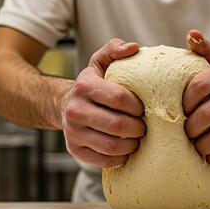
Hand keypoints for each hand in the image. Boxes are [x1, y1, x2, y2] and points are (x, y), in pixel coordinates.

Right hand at [62, 39, 145, 167]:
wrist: (65, 105)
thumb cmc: (93, 83)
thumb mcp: (101, 62)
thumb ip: (115, 49)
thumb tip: (134, 47)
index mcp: (84, 86)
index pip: (119, 98)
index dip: (137, 105)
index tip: (142, 108)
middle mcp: (75, 109)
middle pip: (116, 125)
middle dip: (138, 128)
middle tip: (144, 126)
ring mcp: (73, 132)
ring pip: (111, 146)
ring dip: (131, 145)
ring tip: (137, 139)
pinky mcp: (74, 149)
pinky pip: (103, 160)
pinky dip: (120, 158)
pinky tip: (126, 150)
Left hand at [183, 30, 209, 164]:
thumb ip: (204, 50)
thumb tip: (191, 34)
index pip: (198, 87)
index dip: (184, 103)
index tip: (180, 111)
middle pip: (207, 114)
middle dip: (189, 128)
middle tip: (183, 133)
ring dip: (201, 146)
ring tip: (194, 146)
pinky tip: (209, 156)